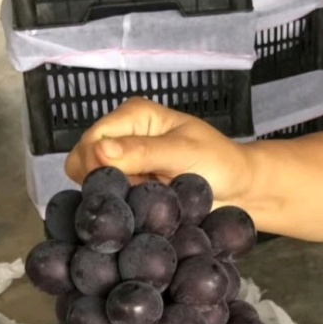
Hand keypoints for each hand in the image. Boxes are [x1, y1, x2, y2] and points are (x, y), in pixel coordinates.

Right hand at [64, 97, 253, 207]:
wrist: (238, 190)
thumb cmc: (219, 163)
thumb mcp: (182, 153)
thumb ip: (142, 152)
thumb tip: (100, 151)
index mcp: (133, 115)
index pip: (91, 139)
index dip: (98, 164)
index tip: (129, 180)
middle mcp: (122, 136)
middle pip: (84, 162)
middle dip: (107, 181)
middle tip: (142, 188)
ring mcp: (124, 164)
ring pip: (94, 185)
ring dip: (117, 196)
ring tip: (148, 196)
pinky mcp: (129, 187)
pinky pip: (109, 201)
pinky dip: (123, 208)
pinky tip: (144, 206)